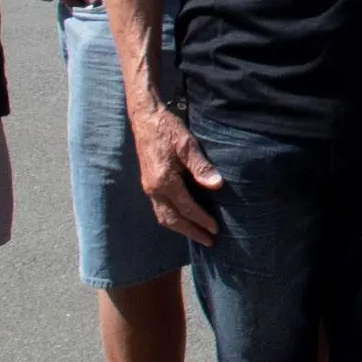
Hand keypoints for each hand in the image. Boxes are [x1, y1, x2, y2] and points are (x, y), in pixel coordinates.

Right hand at [130, 102, 222, 243]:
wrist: (145, 119)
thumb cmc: (168, 129)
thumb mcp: (187, 144)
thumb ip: (200, 166)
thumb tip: (216, 185)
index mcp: (164, 181)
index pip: (186, 208)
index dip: (202, 220)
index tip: (216, 230)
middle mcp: (154, 189)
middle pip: (172, 220)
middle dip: (190, 232)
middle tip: (208, 241)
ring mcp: (149, 188)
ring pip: (163, 216)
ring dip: (180, 228)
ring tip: (197, 234)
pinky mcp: (148, 184)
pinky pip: (159, 208)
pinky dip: (172, 218)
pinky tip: (182, 218)